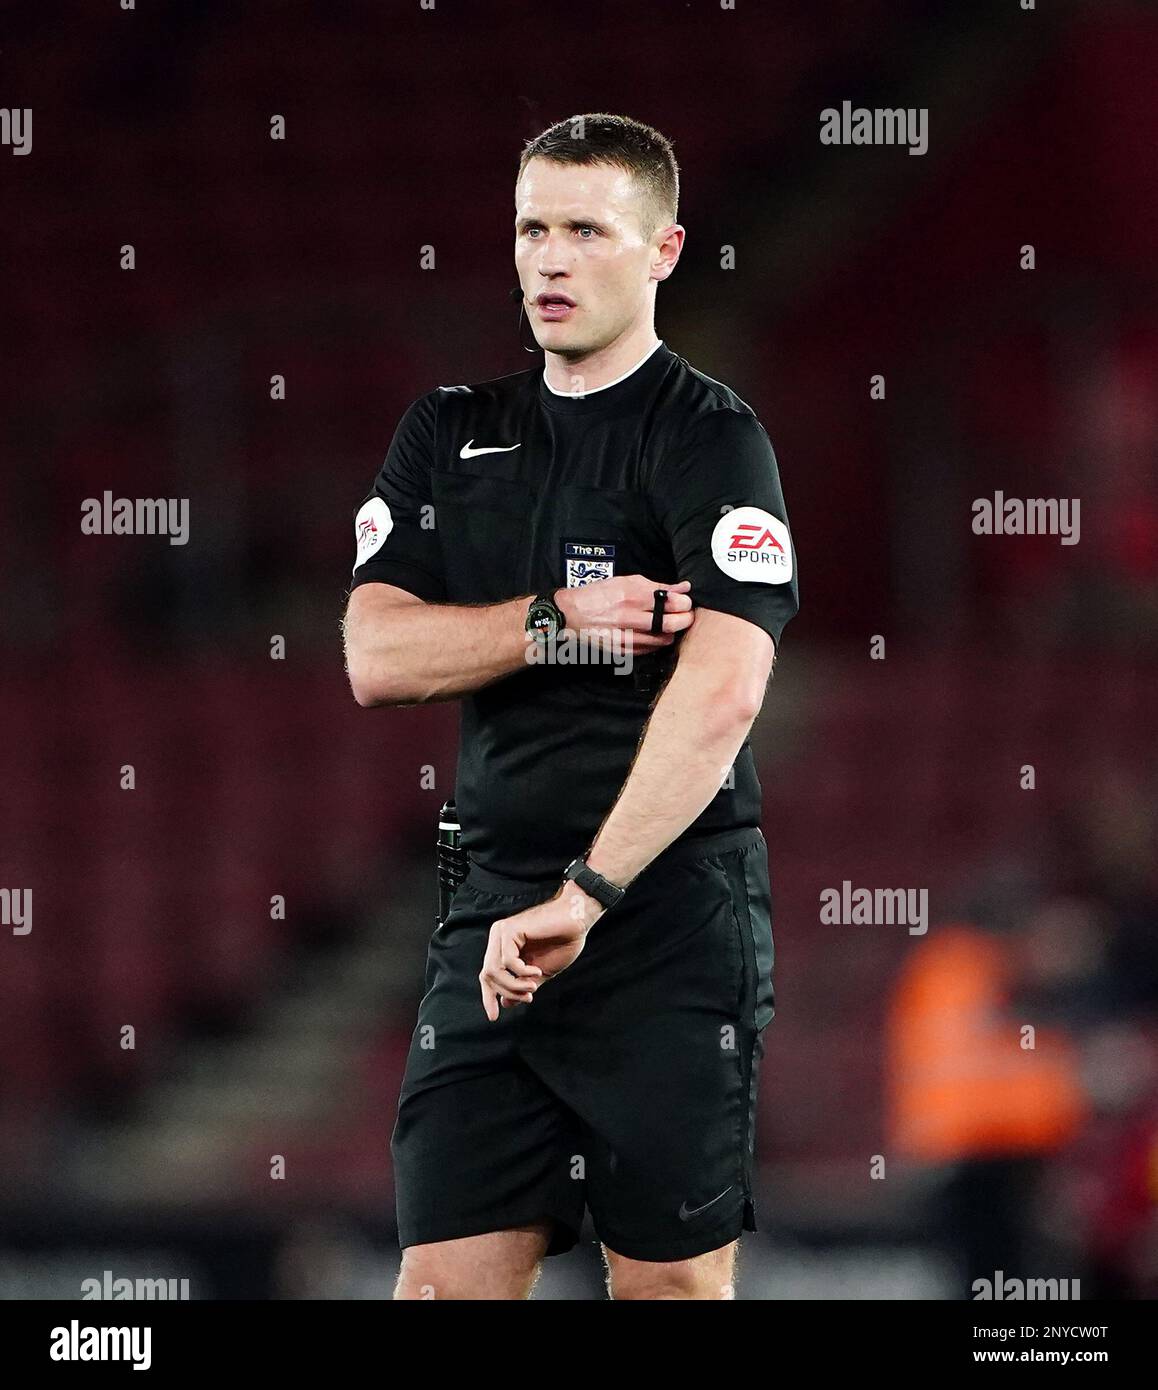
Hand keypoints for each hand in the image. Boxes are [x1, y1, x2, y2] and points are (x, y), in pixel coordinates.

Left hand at [478, 881, 602, 1021]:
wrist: (577, 921)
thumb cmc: (563, 942)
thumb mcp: (539, 972)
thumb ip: (522, 985)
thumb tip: (505, 1003)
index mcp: (504, 947)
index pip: (488, 975)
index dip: (489, 996)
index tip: (494, 1016)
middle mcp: (498, 939)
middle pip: (488, 975)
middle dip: (507, 992)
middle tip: (529, 997)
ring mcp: (502, 933)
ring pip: (494, 970)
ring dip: (513, 985)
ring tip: (533, 987)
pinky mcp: (510, 930)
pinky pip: (507, 961)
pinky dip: (521, 972)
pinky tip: (536, 972)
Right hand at [554, 576, 693, 654]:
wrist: (571, 614)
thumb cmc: (599, 594)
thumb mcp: (626, 581)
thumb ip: (657, 586)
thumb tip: (683, 588)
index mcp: (631, 595)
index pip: (670, 601)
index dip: (684, 602)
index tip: (686, 602)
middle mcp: (628, 616)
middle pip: (671, 623)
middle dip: (685, 620)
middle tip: (686, 616)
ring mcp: (625, 636)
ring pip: (663, 640)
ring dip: (671, 632)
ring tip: (669, 625)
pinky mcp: (622, 650)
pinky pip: (649, 649)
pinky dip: (657, 642)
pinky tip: (654, 634)